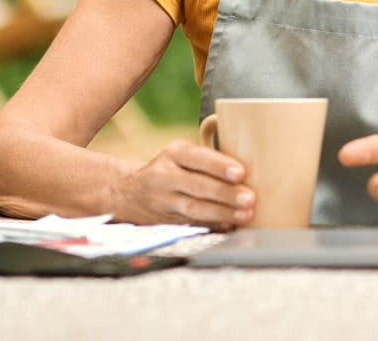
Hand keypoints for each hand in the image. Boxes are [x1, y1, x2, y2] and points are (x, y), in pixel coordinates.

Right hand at [107, 139, 254, 229]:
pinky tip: (229, 224)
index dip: (219, 165)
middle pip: (197, 185)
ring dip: (222, 213)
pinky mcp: (166, 220)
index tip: (240, 172)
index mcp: (174, 153)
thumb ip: (208, 158)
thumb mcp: (182, 153)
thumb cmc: (170, 168)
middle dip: (225, 193)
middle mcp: (165, 176)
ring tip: (244, 214)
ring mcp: (164, 200)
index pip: (197, 157)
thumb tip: (250, 166)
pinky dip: (213, 225)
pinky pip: (192, 223)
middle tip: (249, 198)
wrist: (128, 191)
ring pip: (194, 208)